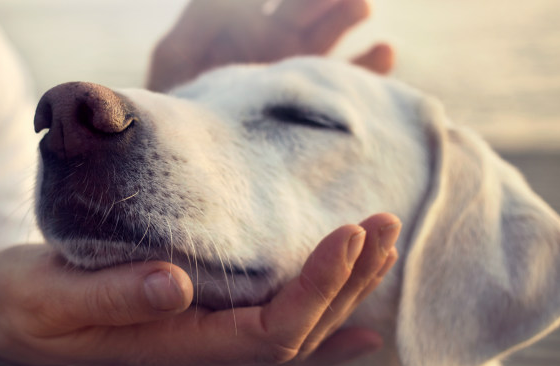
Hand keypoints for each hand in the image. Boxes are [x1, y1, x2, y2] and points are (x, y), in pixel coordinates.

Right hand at [0, 213, 399, 365]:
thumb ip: (112, 295)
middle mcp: (202, 353)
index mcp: (174, 347)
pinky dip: (323, 324)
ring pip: (294, 333)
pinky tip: (360, 322)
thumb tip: (176, 283)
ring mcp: (205, 344)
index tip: (347, 235)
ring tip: (381, 246)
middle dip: (346, 282)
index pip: (268, 331)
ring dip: (343, 293)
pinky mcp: (201, 323)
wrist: (12, 324)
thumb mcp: (52, 297)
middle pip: (298, 334)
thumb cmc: (27, 306)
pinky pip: (276, 335)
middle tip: (381, 224)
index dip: (316, 289)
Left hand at [147, 0, 394, 91]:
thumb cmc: (175, 105)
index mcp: (247, 27)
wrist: (189, 157)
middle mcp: (279, 46)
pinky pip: (351, 82)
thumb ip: (202, 19)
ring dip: (348, 16)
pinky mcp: (318, 107)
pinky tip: (384, 51)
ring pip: (332, 37)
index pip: (279, 1)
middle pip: (308, 10)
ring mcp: (300, 75)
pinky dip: (370, 64)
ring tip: (361, 6)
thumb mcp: (176, 56)